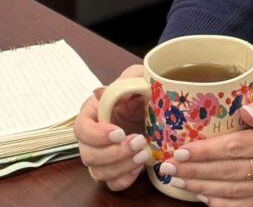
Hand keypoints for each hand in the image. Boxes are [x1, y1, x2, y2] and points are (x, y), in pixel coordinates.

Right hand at [74, 63, 148, 189]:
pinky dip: (124, 179)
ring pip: (98, 172)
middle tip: (139, 141)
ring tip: (144, 155)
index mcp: (93, 112)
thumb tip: (99, 92)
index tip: (119, 133)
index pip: (81, 128)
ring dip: (121, 167)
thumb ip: (123, 82)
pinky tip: (139, 168)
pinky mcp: (117, 168)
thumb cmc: (144, 88)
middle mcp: (93, 137)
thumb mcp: (138, 78)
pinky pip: (112, 183)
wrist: (161, 106)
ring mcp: (103, 155)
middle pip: (88, 154)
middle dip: (113, 153)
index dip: (97, 134)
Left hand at [156, 84, 252, 205]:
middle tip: (168, 167)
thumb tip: (245, 113)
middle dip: (195, 171)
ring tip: (177, 181)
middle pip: (228, 172)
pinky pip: (246, 204)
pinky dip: (222, 205)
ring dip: (202, 187)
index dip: (205, 152)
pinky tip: (203, 198)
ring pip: (233, 191)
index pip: (235, 147)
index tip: (181, 150)